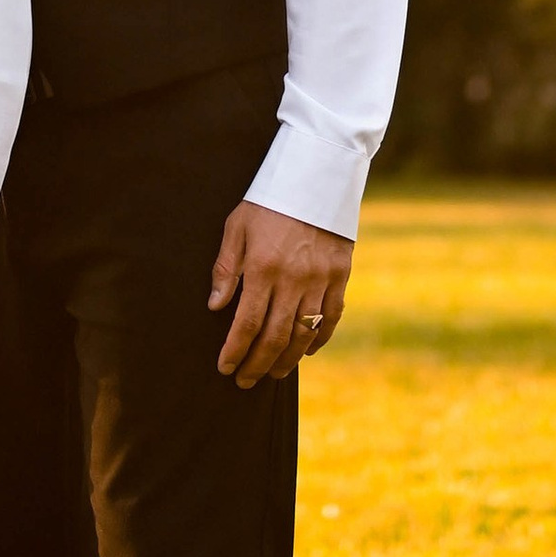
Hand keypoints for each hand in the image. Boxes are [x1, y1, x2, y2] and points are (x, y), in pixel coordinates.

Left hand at [208, 202, 352, 387]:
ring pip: (304, 334)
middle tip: (245, 380)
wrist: (316, 175)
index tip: (225, 367)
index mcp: (263, 267)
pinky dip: (319, 340)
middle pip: (274, 336)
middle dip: (257, 364)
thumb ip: (225, 268)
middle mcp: (293, 278)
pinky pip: (331, 317)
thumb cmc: (269, 201)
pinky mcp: (340, 275)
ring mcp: (320, 279)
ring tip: (273, 373)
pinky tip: (306, 352)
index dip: (235, 351)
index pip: (246, 323)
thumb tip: (215, 306)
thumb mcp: (237, 226)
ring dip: (286, 359)